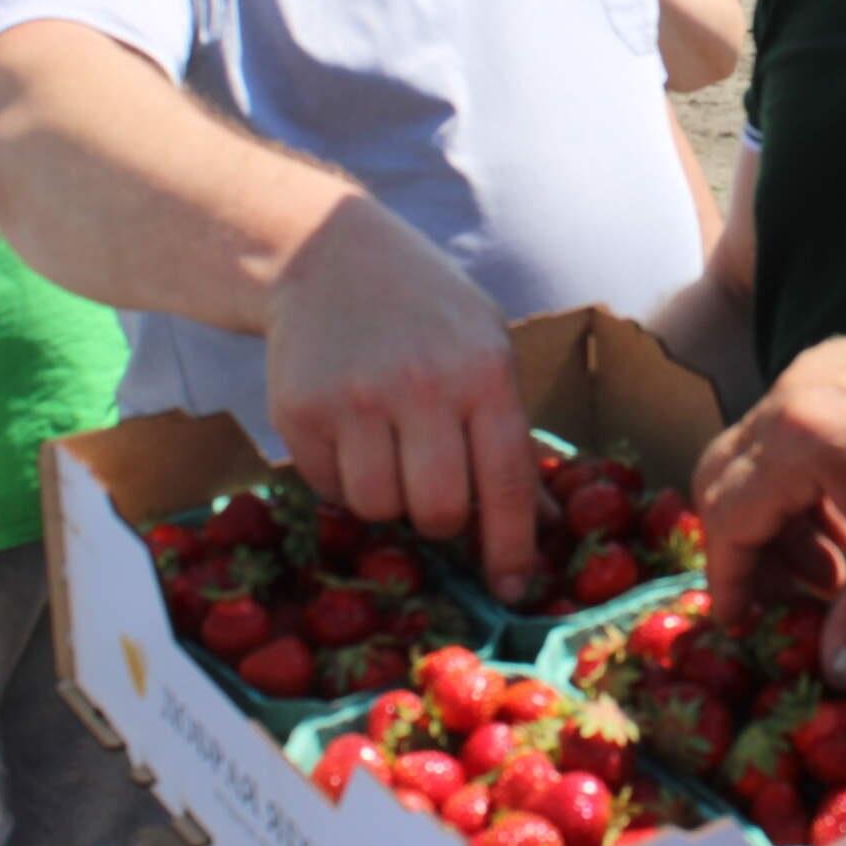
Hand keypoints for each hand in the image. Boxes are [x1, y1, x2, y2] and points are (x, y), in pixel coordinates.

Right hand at [266, 195, 538, 602]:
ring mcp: (356, 399)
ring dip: (388, 500)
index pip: (506, 482)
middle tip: (435, 492)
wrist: (329, 255)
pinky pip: (329, 489)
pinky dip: (343, 480)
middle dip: (442, 521)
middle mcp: (422, 386)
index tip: (514, 591)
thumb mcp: (486, 350)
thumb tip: (544, 526)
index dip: (511, 547)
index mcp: (483, 372)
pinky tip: (349, 435)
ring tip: (389, 453)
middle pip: (439, 510)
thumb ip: (510, 436)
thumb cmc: (427, 311)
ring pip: (380, 509)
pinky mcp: (300, 410)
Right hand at [691, 320, 845, 686]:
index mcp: (798, 437)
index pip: (727, 516)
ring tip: (838, 569)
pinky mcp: (841, 362)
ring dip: (782, 518)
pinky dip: (804, 482)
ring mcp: (814, 370)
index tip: (742, 622)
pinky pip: (793, 430)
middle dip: (748, 546)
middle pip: (725, 478)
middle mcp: (791, 394)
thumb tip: (835, 671)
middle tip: (791, 598)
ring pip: (759, 455)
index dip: (731, 577)